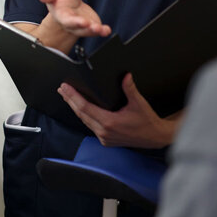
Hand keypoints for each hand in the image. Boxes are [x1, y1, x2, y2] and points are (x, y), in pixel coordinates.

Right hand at [37, 0, 110, 37]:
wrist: (68, 4)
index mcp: (62, 16)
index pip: (67, 20)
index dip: (75, 22)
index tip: (82, 22)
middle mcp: (72, 24)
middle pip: (78, 28)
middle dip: (86, 28)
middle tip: (94, 27)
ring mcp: (82, 26)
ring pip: (88, 31)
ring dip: (95, 31)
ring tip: (102, 30)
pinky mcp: (91, 24)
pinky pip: (97, 30)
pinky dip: (103, 31)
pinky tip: (107, 30)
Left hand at [58, 73, 180, 147]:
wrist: (155, 137)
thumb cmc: (147, 121)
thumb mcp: (139, 103)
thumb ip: (130, 89)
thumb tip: (126, 76)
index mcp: (109, 123)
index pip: (85, 107)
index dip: (73, 97)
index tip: (66, 88)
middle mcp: (104, 132)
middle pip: (81, 114)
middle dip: (70, 100)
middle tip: (62, 89)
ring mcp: (104, 138)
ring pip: (84, 121)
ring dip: (75, 108)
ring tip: (67, 97)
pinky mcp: (106, 140)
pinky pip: (91, 126)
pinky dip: (84, 116)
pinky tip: (81, 109)